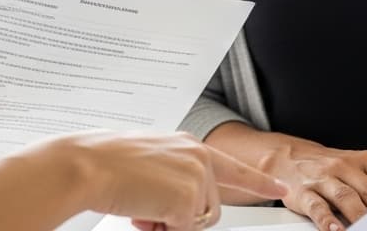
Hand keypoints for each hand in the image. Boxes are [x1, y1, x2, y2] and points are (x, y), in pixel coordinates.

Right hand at [49, 130, 287, 230]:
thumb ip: (173, 176)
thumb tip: (181, 207)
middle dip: (181, 218)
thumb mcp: (148, 162)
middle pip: (210, 208)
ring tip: (141, 206)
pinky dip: (160, 229)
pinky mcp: (188, 199)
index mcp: (187, 145)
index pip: (233, 167)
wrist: (86, 165)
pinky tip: (141, 210)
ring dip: (169, 224)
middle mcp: (198, 157)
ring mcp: (196, 177)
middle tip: (147, 208)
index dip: (259, 181)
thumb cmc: (105, 163)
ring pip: (198, 221)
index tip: (281, 189)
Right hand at [255, 134, 366, 230]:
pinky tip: (335, 230)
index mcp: (365, 160)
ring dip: (360, 217)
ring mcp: (324, 179)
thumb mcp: (357, 167)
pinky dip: (327, 220)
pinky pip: (317, 207)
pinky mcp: (304, 192)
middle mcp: (345, 167)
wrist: (288, 157)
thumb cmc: (331, 168)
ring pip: (346, 198)